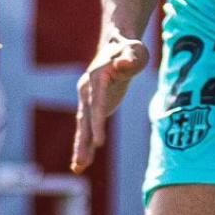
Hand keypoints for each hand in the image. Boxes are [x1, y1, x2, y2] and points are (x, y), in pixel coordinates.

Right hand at [72, 34, 149, 172]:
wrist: (117, 46)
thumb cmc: (130, 49)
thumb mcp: (136, 50)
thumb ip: (131, 57)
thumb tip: (125, 63)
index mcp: (97, 77)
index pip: (97, 103)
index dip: (98, 123)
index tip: (99, 143)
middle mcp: (88, 89)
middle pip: (86, 119)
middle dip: (84, 142)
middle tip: (81, 163)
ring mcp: (87, 99)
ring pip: (83, 126)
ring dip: (80, 147)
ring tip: (78, 168)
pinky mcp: (91, 106)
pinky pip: (87, 127)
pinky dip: (84, 144)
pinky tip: (81, 163)